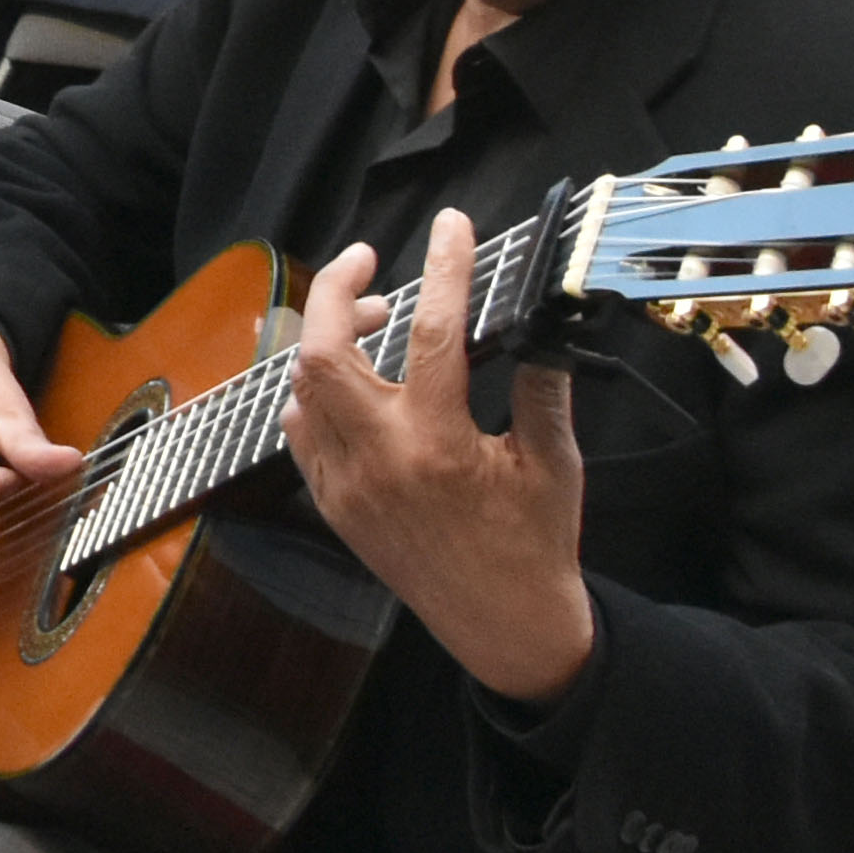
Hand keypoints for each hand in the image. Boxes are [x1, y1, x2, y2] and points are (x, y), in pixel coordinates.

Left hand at [281, 212, 598, 707]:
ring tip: (373, 321)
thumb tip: (541, 319)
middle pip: (321, 351)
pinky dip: (316, 393)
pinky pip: (300, 431)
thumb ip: (541, 385)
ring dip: (327, 340)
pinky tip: (355, 383)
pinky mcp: (333, 506)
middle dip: (335, 290)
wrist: (504, 625)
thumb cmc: (536, 545)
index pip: (434, 332)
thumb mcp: (554, 461)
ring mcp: (346, 485)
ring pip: (301, 388)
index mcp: (438, 445)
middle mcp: (379, 461)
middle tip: (369, 261)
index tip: (451, 226)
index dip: (444, 267)